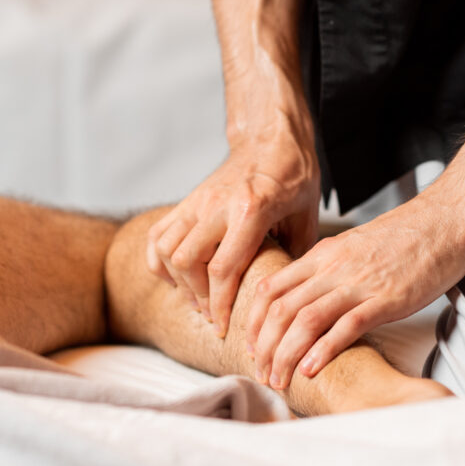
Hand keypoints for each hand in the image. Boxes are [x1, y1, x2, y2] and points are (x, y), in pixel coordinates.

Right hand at [146, 139, 318, 335]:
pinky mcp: (186, 200)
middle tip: (212, 314)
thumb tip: (285, 297)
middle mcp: (217, 205)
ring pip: (167, 250)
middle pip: (188, 262)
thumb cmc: (294, 176)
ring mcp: (197, 201)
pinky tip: (178, 277)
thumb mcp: (306, 217)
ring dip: (179, 282)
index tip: (222, 328)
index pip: (223, 268)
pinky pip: (158, 236)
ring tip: (198, 298)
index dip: (219, 305)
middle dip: (198, 297)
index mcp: (251, 210)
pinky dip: (161, 262)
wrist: (271, 138)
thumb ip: (293, 256)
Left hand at [246, 198, 464, 388]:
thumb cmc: (405, 239)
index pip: (270, 289)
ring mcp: (358, 283)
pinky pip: (346, 327)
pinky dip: (323, 351)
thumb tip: (308, 299)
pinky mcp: (386, 299)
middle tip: (262, 373)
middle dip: (264, 347)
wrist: (446, 221)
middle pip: (280, 309)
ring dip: (286, 355)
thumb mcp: (353, 248)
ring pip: (305, 320)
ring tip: (280, 379)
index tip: (252, 348)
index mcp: (321, 256)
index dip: (254, 323)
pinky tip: (311, 370)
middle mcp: (332, 268)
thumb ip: (328, 271)